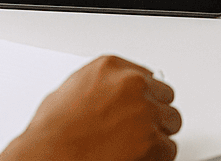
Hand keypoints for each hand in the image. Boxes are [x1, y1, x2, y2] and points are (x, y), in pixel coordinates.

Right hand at [0, 56, 180, 160]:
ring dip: (157, 133)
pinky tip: (136, 157)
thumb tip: (111, 93)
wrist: (50, 156)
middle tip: (138, 127)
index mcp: (111, 67)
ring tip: (134, 145)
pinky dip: (156, 156)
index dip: (144, 94)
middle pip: (164, 96)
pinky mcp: (153, 142)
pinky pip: (168, 148)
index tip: (142, 102)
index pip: (146, 75)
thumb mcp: (71, 90)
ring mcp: (145, 113)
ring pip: (170, 122)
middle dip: (154, 112)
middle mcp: (133, 85)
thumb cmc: (52, 131)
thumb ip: (101, 85)